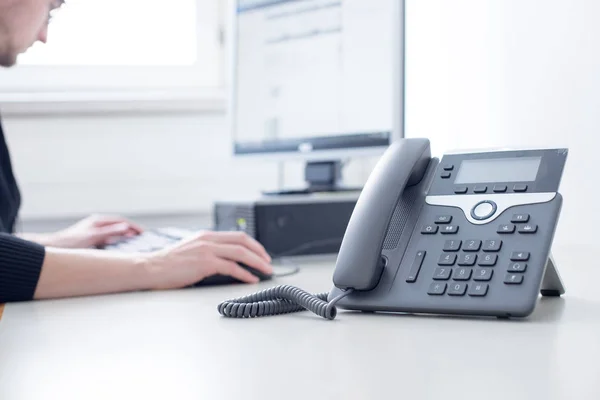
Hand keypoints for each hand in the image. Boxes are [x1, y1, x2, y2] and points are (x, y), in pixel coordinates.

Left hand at [46, 214, 143, 248]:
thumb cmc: (70, 242)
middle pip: (119, 226)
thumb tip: (125, 227)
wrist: (53, 247)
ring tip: (134, 241)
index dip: (133, 226)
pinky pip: (108, 239)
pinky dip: (116, 241)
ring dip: (124, 236)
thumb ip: (110, 232)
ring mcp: (94, 231)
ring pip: (114, 232)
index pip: (121, 221)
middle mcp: (97, 224)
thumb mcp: (93, 236)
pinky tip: (119, 247)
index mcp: (98, 221)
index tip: (144, 233)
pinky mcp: (91, 239)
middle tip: (142, 237)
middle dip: (131, 230)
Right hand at [143, 231, 272, 288]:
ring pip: (240, 253)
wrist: (151, 268)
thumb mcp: (191, 250)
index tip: (262, 254)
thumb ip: (207, 251)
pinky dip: (245, 274)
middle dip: (260, 252)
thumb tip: (225, 260)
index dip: (253, 244)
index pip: (237, 235)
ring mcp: (207, 250)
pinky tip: (251, 280)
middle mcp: (208, 239)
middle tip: (269, 262)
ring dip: (257, 262)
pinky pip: (231, 267)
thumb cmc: (168, 264)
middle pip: (243, 241)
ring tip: (266, 271)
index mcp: (206, 235)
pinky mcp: (204, 263)